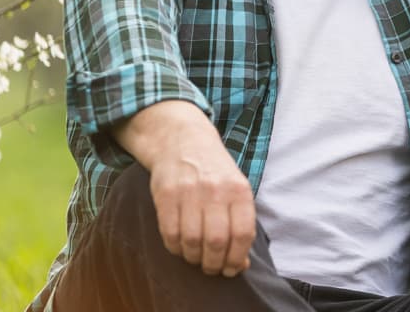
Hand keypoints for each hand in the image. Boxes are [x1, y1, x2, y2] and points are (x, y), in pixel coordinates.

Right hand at [115, 100, 255, 277]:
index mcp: (239, 190)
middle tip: (212, 268)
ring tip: (196, 258)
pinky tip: (180, 247)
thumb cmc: (215, 172)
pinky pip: (170, 234)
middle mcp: (216, 190)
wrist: (183, 141)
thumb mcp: (236, 189)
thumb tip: (241, 265)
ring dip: (194, 258)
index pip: (243, 234)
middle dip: (214, 264)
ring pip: (191, 241)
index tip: (232, 269)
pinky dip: (176, 248)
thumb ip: (240, 223)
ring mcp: (189, 192)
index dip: (237, 259)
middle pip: (216, 242)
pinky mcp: (166, 195)